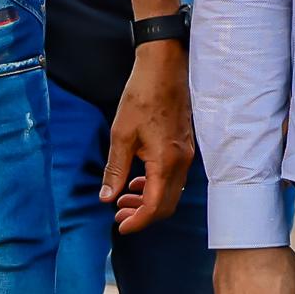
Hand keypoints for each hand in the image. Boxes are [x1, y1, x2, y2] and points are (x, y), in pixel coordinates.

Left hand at [100, 41, 194, 231]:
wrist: (164, 67)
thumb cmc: (142, 95)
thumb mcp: (121, 135)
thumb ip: (116, 169)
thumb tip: (107, 197)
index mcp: (166, 161)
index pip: (155, 206)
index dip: (138, 222)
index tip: (121, 226)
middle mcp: (182, 162)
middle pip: (167, 205)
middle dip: (143, 215)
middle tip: (119, 215)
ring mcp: (186, 155)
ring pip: (171, 192)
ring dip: (149, 201)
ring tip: (124, 198)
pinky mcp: (185, 147)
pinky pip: (174, 178)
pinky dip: (157, 186)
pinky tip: (138, 180)